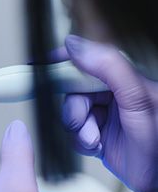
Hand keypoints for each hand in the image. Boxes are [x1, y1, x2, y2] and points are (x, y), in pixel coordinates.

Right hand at [62, 35, 157, 191]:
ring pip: (71, 114)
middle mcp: (114, 95)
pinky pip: (74, 134)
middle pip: (74, 91)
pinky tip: (97, 147)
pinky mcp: (98, 136)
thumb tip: (74, 44)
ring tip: (94, 139)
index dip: (66, 63)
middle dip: (75, 109)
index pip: (89, 62)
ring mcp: (106, 116)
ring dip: (78, 129)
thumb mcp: (136, 99)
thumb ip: (109, 67)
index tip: (45, 65)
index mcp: (126, 78)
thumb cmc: (157, 143)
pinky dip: (81, 142)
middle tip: (83, 121)